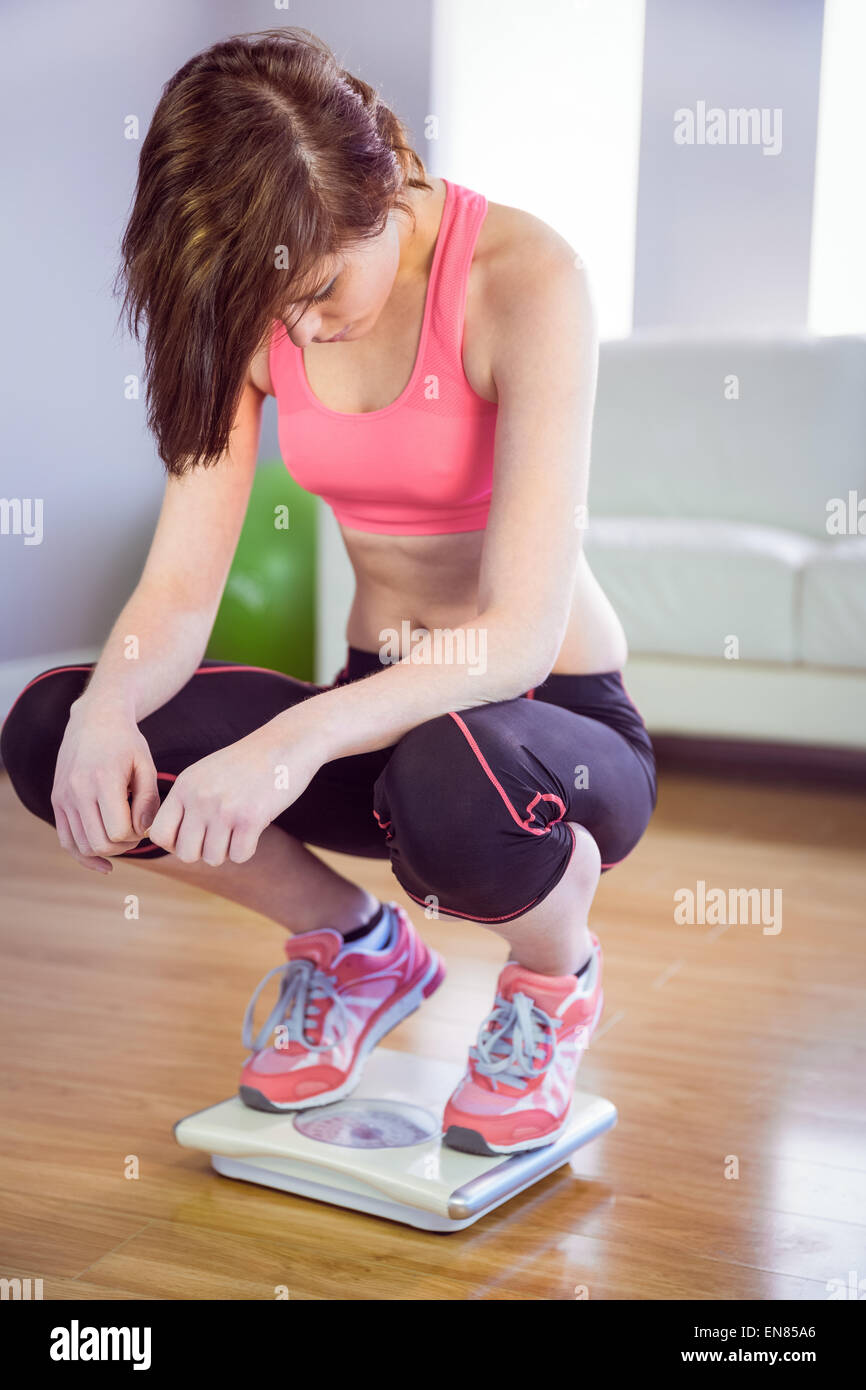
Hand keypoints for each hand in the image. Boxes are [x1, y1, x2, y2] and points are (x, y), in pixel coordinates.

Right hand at [52, 700, 160, 872]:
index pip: (119, 831)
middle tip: (136, 832)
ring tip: (123, 835)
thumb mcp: (146, 766)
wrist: (94, 720)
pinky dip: (84, 856)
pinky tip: (104, 865)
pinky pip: (67, 841)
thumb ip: (149, 801)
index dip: (137, 835)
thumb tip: (143, 832)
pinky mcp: (57, 801)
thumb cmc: (127, 743)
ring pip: (83, 846)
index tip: (145, 823)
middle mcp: (78, 790)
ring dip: (107, 850)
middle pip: (100, 843)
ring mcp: (64, 797)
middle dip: (124, 846)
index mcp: (104, 779)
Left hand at [146, 724, 318, 865]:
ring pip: (213, 858)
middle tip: (220, 835)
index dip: (174, 843)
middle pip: (185, 853)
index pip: (158, 834)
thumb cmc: (246, 764)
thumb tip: (164, 840)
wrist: (285, 744)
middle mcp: (199, 798)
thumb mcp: (204, 774)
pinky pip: (239, 856)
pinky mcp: (251, 818)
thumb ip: (184, 802)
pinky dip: (247, 849)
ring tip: (237, 828)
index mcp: (184, 786)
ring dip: (227, 850)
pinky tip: (253, 830)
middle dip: (203, 851)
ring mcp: (224, 809)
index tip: (193, 835)